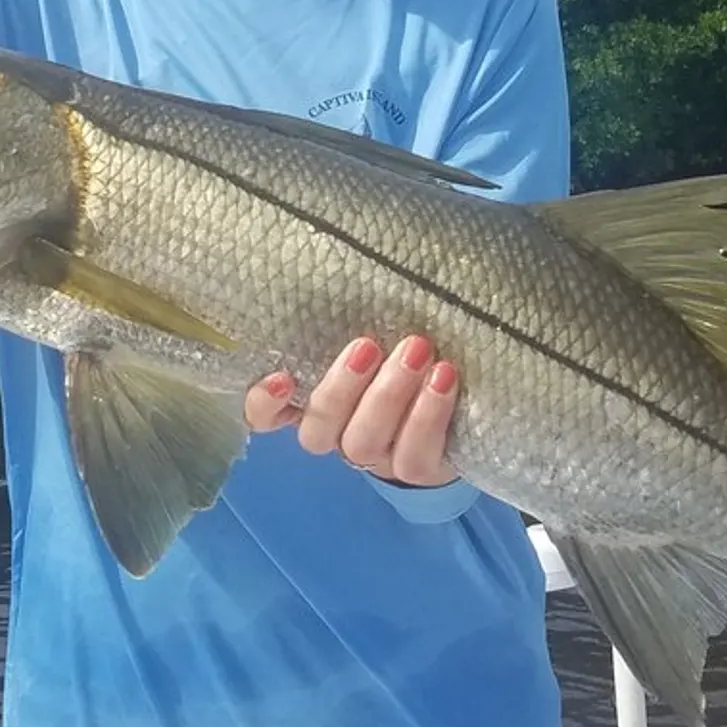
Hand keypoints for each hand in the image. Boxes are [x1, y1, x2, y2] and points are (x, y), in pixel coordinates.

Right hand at [244, 335, 461, 486]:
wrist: (462, 399)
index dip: (264, 404)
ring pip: (362, 444)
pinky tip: (443, 378)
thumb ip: (354, 315)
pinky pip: (413, 459)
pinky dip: (427, 417)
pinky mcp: (417, 469)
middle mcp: (338, 434)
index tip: (281, 378)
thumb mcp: (376, 327)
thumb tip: (353, 257)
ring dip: (388, 396)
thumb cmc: (403, 346)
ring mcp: (376, 456)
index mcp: (313, 400)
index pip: (265, 415)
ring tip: (417, 351)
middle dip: (341, 388)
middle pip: (318, 430)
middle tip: (367, 345)